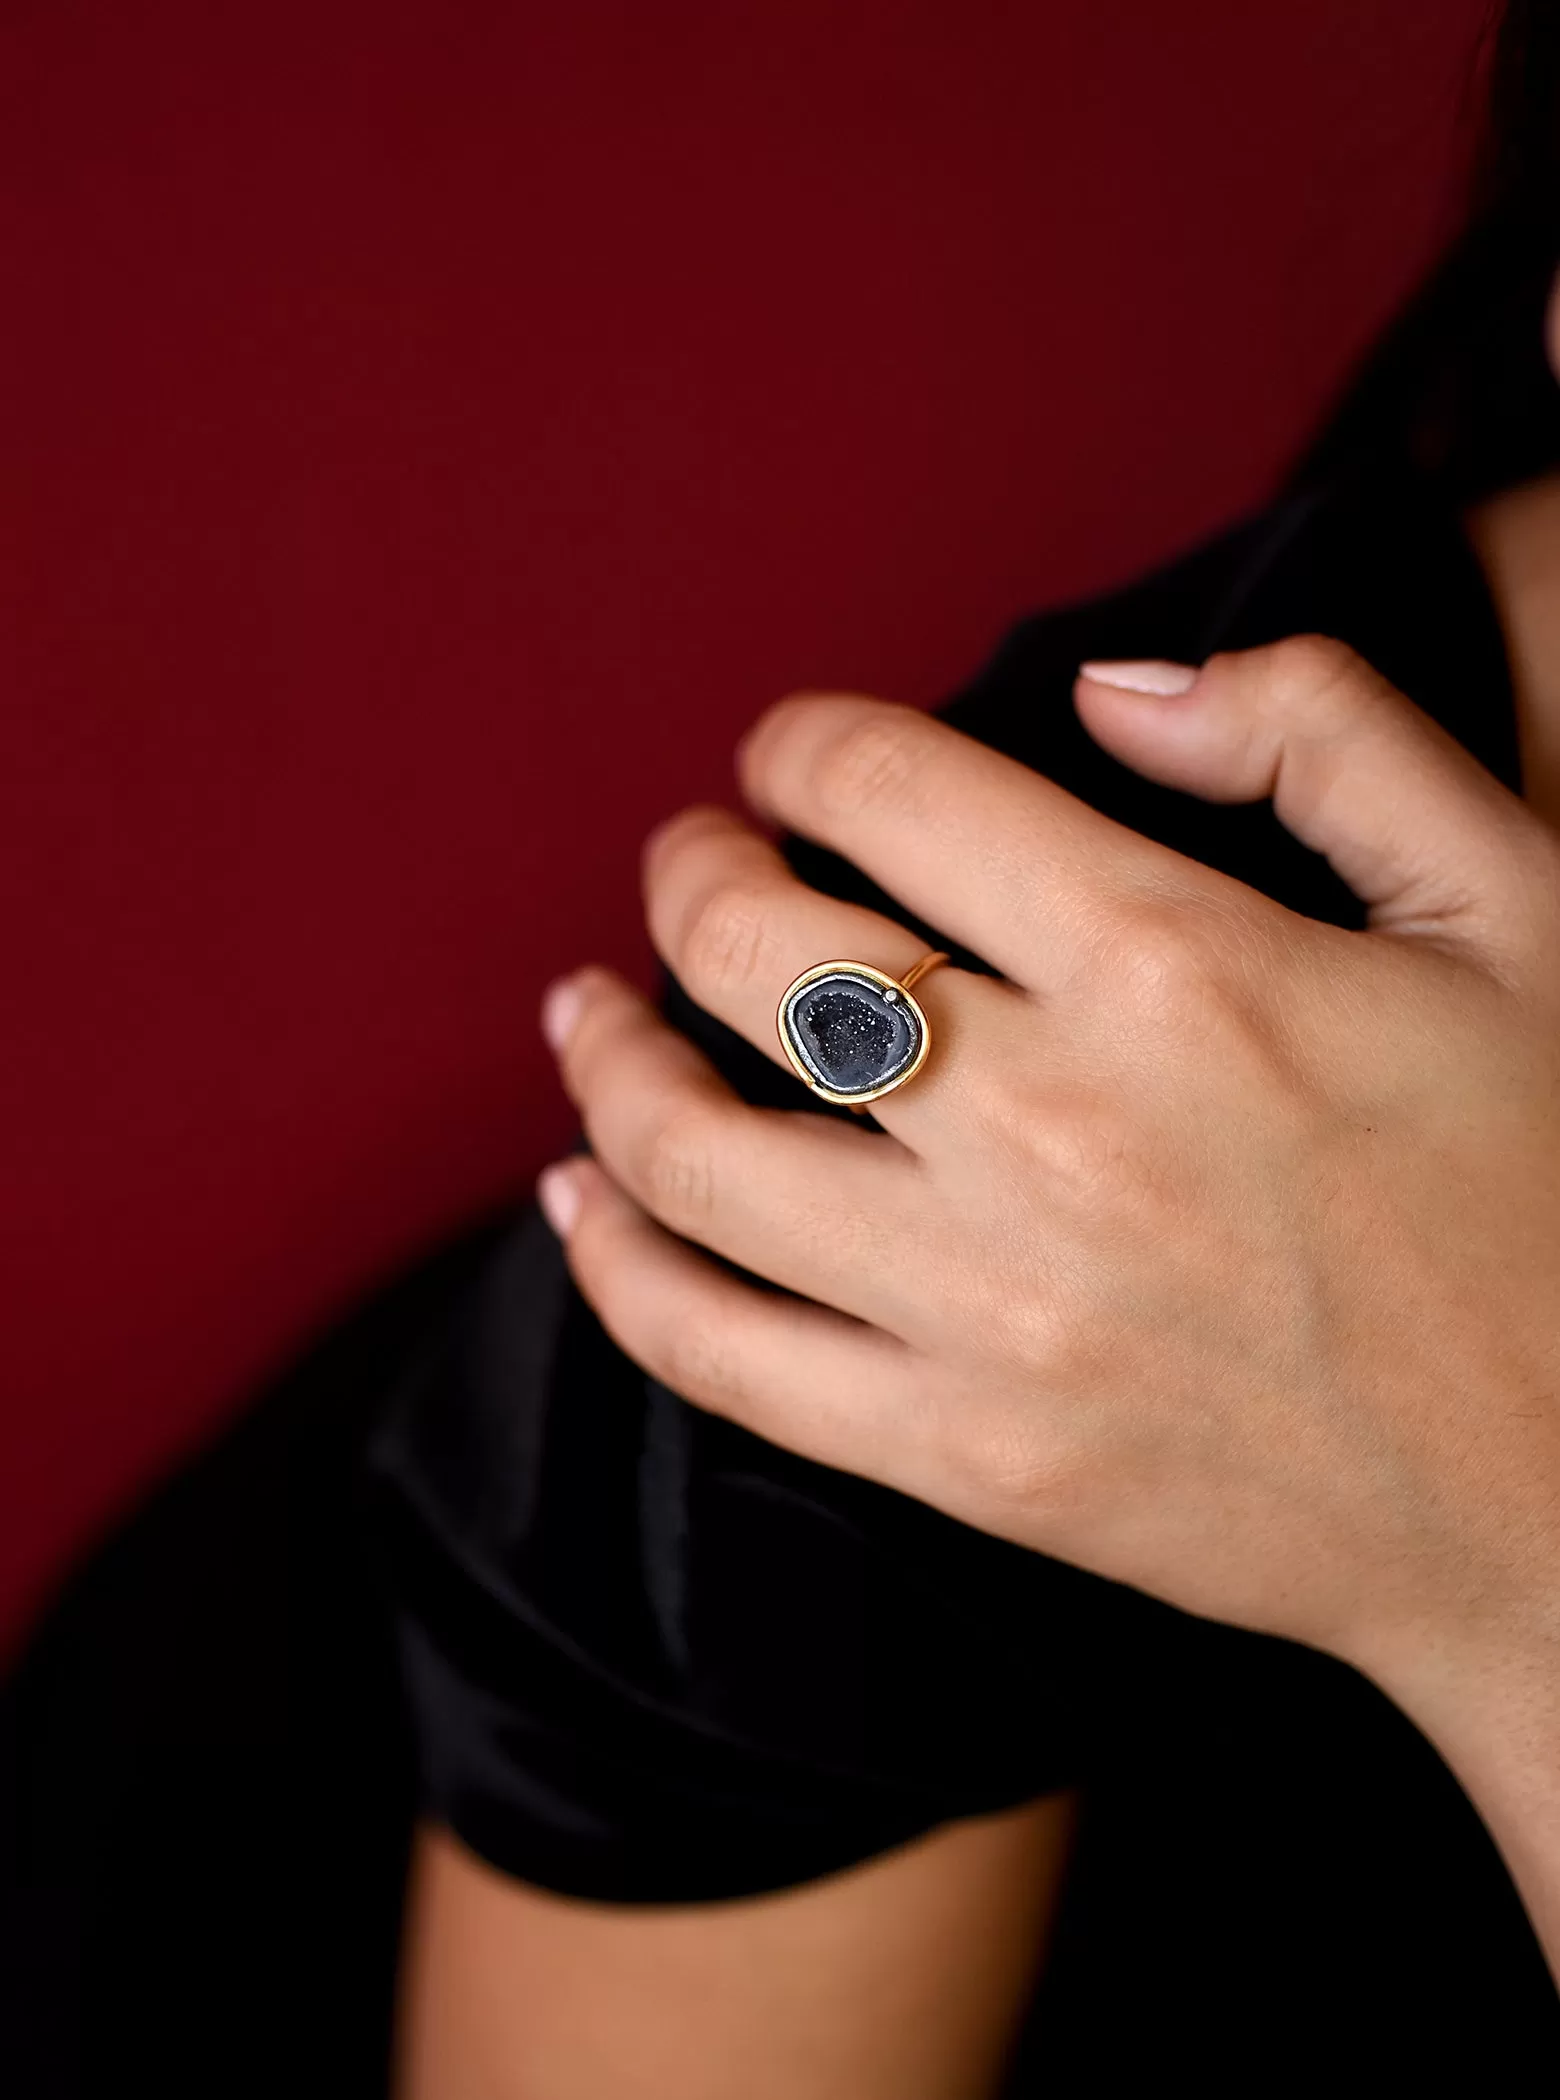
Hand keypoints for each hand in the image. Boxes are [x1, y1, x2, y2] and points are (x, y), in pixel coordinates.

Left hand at [536, 637, 1559, 1708]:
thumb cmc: (1553, 1191)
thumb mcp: (1517, 905)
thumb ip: (1327, 737)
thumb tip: (1112, 689)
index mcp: (1183, 969)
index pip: (895, 793)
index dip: (801, 744)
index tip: (785, 753)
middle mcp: (1056, 1129)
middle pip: (756, 953)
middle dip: (690, 870)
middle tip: (694, 854)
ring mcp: (994, 1309)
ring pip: (690, 1149)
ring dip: (605, 1054)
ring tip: (585, 1008)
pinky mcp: (966, 1456)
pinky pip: (716, 1352)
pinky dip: (615, 1265)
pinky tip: (583, 1201)